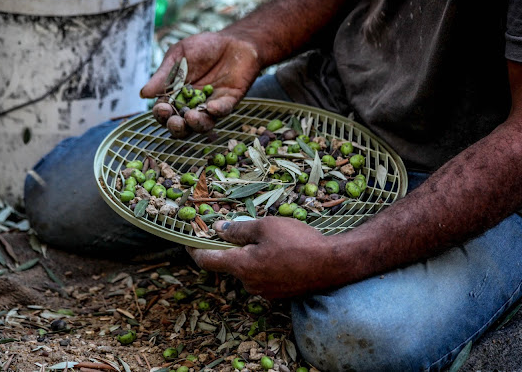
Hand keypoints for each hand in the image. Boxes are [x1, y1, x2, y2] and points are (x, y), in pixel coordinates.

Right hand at [140, 32, 261, 132]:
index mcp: (176, 95)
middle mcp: (193, 105)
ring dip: (196, 125)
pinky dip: (217, 111)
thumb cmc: (203, 47)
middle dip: (177, 128)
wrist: (232, 40)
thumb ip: (164, 75)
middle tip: (175, 122)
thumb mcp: (178, 56)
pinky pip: (223, 111)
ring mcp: (211, 105)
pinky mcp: (229, 101)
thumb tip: (143, 94)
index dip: (162, 114)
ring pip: (203, 124)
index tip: (162, 109)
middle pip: (183, 126)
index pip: (165, 112)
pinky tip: (211, 108)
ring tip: (191, 118)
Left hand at [188, 217, 335, 298]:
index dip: (194, 249)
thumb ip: (238, 229)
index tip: (187, 240)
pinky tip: (282, 253)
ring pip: (248, 270)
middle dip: (230, 248)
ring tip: (271, 240)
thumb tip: (218, 229)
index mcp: (241, 266)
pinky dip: (264, 264)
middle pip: (229, 264)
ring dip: (250, 256)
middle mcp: (249, 284)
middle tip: (239, 229)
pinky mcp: (278, 295)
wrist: (333, 264)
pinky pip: (263, 277)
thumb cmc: (298, 242)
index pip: (206, 260)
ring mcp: (264, 292)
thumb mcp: (266, 226)